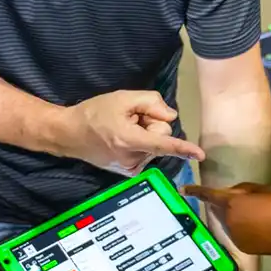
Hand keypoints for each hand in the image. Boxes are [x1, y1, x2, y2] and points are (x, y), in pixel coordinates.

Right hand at [55, 90, 204, 173]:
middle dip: (152, 124)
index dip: (183, 148)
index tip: (200, 155)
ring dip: (145, 134)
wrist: (70, 134)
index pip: (163, 143)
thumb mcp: (122, 98)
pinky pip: (149, 152)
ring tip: (122, 129)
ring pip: (155, 145)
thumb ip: (150, 102)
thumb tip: (171, 116)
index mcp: (130, 140)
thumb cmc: (94, 113)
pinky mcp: (130, 171)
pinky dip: (141, 143)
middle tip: (130, 118)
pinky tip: (123, 138)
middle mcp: (132, 159)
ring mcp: (131, 167)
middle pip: (161, 136)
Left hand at [183, 183, 270, 257]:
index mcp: (231, 202)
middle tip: (250, 203)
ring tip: (258, 217)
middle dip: (229, 204)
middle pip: (221, 208)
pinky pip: (236, 232)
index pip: (209, 195)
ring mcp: (232, 235)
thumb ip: (243, 189)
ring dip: (236, 216)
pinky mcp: (239, 246)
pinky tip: (259, 229)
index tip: (182, 189)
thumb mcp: (261, 190)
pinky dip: (243, 229)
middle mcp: (227, 220)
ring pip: (228, 220)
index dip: (195, 191)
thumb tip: (233, 194)